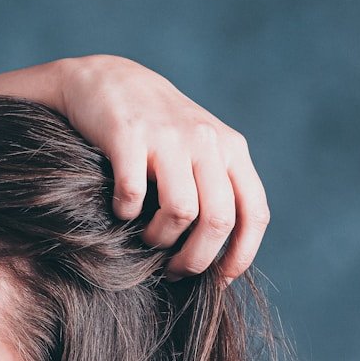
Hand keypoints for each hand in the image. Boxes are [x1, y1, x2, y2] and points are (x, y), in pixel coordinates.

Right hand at [58, 55, 269, 282]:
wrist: (106, 80)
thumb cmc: (154, 131)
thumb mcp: (200, 150)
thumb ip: (219, 189)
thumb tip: (224, 257)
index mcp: (231, 150)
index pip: (254, 214)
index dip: (240, 257)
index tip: (218, 281)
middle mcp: (207, 141)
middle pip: (218, 221)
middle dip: (195, 260)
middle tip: (174, 271)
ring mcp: (169, 137)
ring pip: (181, 212)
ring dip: (160, 240)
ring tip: (146, 239)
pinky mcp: (129, 136)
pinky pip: (134, 196)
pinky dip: (125, 214)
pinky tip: (120, 211)